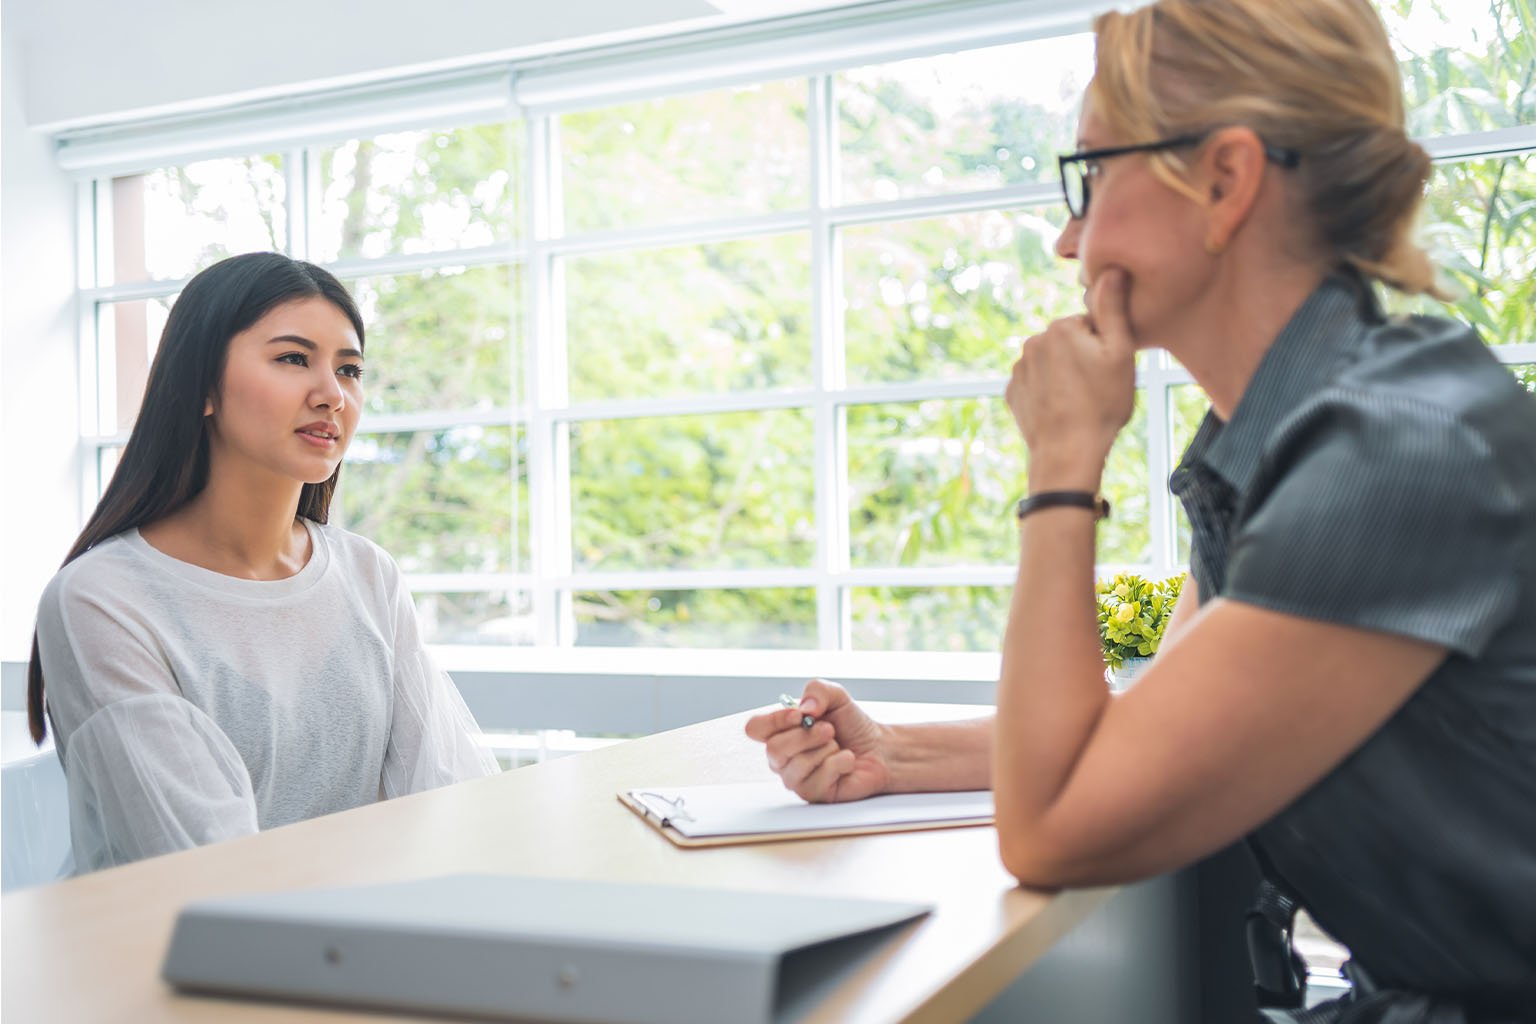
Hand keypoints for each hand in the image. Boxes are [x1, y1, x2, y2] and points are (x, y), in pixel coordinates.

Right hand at [743, 679, 890, 802]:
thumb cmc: (852, 725)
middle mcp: (783, 757)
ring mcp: (796, 778)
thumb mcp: (836, 697)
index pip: (754, 728)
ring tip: (838, 746)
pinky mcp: (813, 794)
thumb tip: (806, 708)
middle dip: (807, 736)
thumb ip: (817, 691)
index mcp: (780, 732)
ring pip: (795, 766)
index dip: (774, 721)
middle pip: (773, 749)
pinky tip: (846, 761)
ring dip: (825, 750)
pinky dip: (838, 764)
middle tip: (829, 730)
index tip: (800, 714)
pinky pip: (816, 781)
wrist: (878, 748)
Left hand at [1005, 268, 1137, 488]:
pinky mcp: (1012, 393)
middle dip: (1083, 358)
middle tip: (1096, 387)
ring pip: (1052, 363)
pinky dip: (1048, 392)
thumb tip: (1109, 269)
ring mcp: (1018, 369)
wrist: (1067, 453)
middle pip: (1069, 342)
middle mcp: (1033, 342)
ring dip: (1065, 375)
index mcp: (1060, 328)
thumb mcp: (1120, 353)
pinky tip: (1061, 410)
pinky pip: (1036, 384)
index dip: (1105, 346)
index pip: (1090, 325)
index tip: (1108, 370)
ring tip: (1079, 401)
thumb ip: (1113, 308)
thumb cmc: (1101, 405)